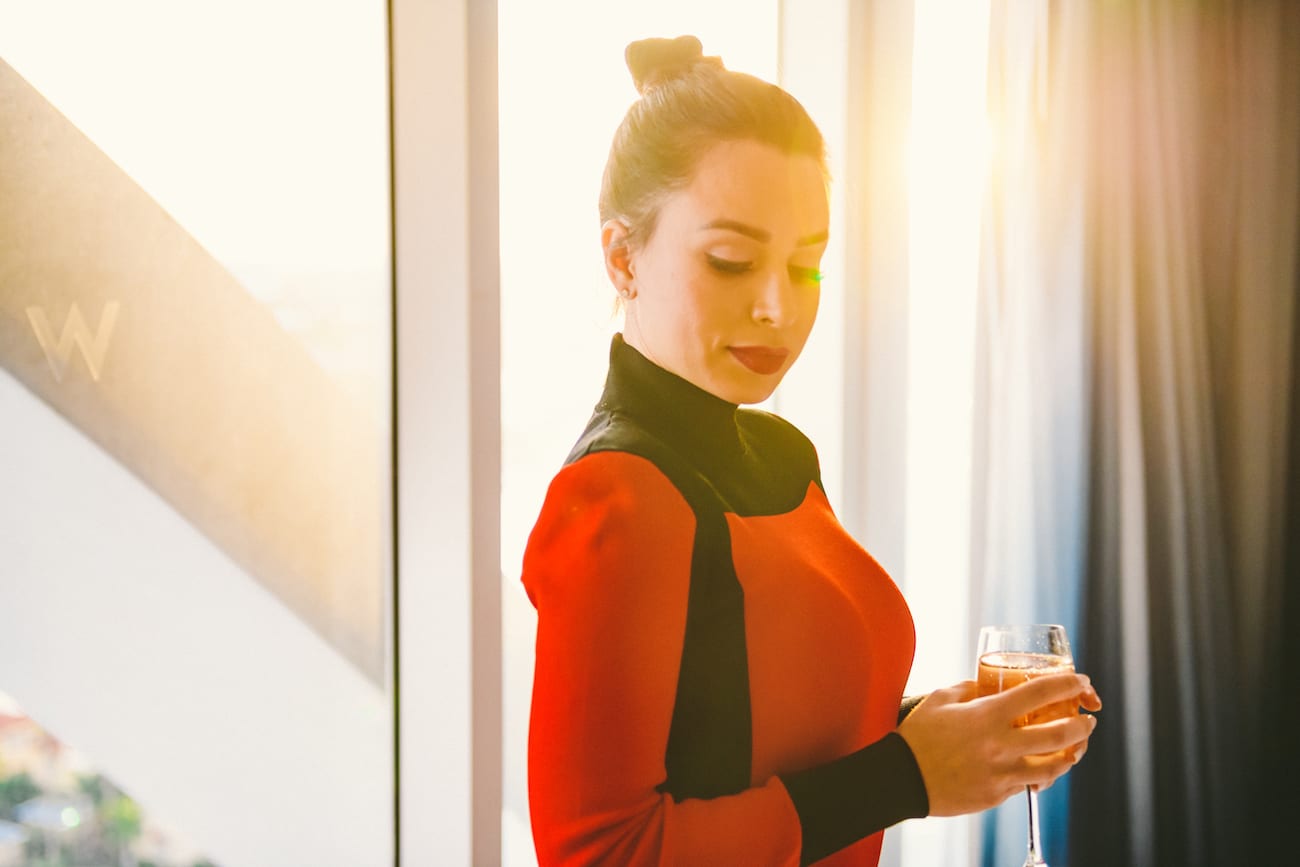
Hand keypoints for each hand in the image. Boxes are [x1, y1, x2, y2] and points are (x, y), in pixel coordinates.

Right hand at [896, 674, 1101, 816]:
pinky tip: (1043, 767)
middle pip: (1059, 735)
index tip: (1080, 681)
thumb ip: (970, 689)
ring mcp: (1002, 773)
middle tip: (1087, 720)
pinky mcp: (997, 795)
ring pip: (1054, 767)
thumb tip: (987, 685)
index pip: (1040, 694)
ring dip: (1072, 755)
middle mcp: (1001, 745)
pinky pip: (1029, 784)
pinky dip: (1042, 775)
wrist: (901, 778)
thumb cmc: (918, 735)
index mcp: (988, 715)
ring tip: (1075, 747)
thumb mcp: (941, 699)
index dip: (1067, 684)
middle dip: (1082, 726)